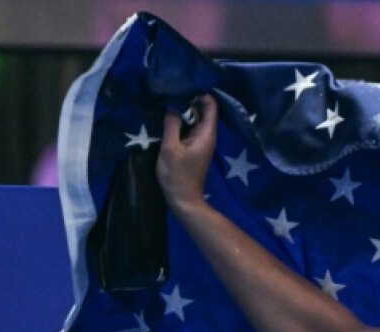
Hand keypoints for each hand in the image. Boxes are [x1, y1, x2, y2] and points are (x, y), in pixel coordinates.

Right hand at [157, 93, 218, 214]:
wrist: (183, 199)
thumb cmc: (177, 175)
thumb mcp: (170, 147)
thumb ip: (172, 123)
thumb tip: (173, 102)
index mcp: (207, 134)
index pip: (211, 105)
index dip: (200, 92)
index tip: (183, 83)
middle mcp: (208, 135)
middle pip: (203, 109)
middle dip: (190, 97)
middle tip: (171, 87)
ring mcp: (202, 141)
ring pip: (195, 118)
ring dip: (184, 108)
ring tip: (167, 97)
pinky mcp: (195, 146)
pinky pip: (190, 127)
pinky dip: (182, 119)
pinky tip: (168, 114)